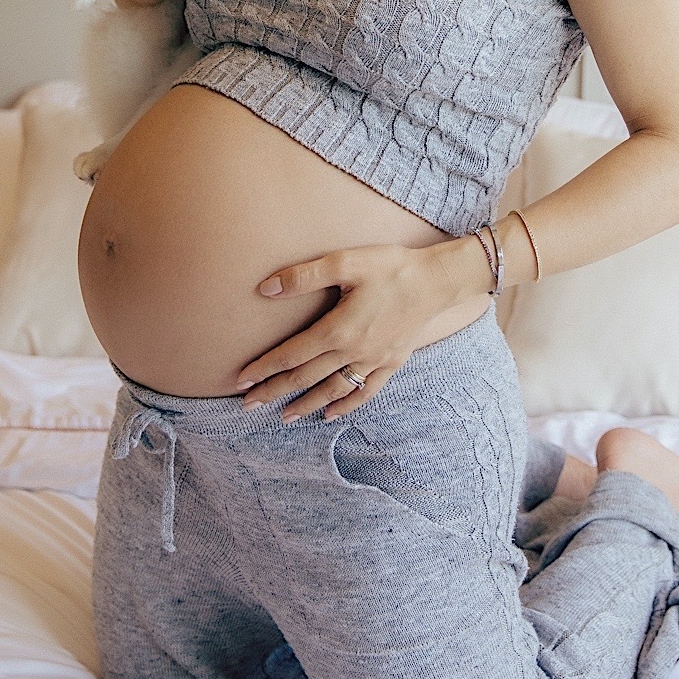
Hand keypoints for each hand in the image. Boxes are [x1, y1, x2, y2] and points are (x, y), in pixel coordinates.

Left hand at [236, 240, 475, 421]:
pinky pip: (364, 392)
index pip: (291, 355)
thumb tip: (266, 289)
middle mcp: (353, 352)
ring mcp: (374, 361)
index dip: (264, 368)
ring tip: (283, 417)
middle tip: (247, 405)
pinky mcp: (391, 363)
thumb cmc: (391, 267)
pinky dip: (345, 405)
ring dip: (305, 404)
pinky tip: (330, 415)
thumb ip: (304, 276)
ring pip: (332, 390)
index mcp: (338, 329)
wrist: (437, 281)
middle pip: (305, 378)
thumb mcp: (346, 262)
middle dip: (274, 392)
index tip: (241, 381)